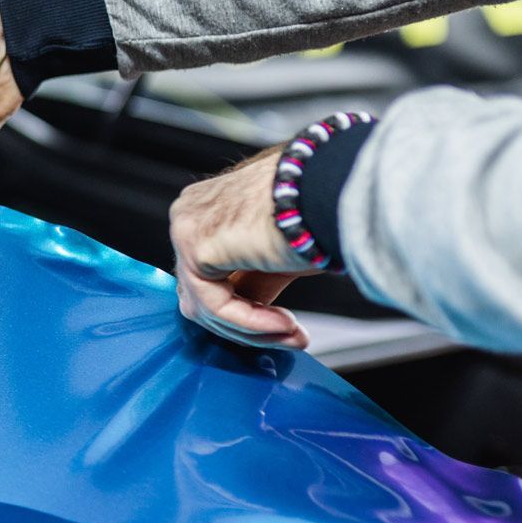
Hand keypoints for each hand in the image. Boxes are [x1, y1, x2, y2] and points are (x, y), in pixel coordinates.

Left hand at [168, 147, 316, 349]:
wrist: (335, 184)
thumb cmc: (321, 205)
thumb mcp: (277, 254)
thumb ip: (252, 282)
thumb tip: (247, 316)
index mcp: (205, 208)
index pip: (206, 276)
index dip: (244, 311)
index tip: (287, 328)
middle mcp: (189, 214)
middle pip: (200, 294)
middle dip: (246, 326)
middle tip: (291, 338)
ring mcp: (186, 227)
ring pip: (205, 306)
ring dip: (252, 330)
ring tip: (292, 333)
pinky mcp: (194, 244)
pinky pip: (214, 305)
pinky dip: (249, 323)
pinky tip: (284, 325)